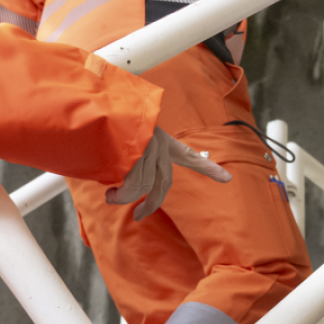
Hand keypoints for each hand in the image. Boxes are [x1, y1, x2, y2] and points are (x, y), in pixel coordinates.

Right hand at [107, 126, 230, 220]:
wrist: (96, 107)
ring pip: (145, 186)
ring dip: (127, 198)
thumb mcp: (122, 140)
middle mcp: (159, 143)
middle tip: (139, 216)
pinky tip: (110, 195)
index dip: (207, 168)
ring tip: (111, 197)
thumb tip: (117, 187)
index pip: (188, 155)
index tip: (227, 178)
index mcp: (160, 138)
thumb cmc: (104, 123)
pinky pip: (135, 186)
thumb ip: (127, 160)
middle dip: (152, 203)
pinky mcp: (141, 154)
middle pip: (164, 181)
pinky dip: (123, 196)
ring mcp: (151, 148)